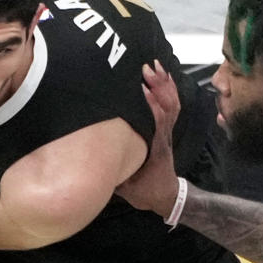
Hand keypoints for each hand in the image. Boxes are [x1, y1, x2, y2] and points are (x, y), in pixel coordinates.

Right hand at [117, 60, 181, 218]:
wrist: (165, 196)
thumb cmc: (145, 191)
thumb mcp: (126, 186)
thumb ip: (113, 172)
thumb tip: (90, 159)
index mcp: (153, 149)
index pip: (156, 123)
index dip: (150, 105)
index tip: (139, 89)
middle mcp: (163, 137)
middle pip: (167, 107)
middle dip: (158, 86)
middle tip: (145, 68)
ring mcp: (167, 133)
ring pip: (172, 104)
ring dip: (164, 84)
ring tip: (153, 65)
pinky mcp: (167, 130)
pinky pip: (173, 106)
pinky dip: (169, 89)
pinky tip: (162, 76)